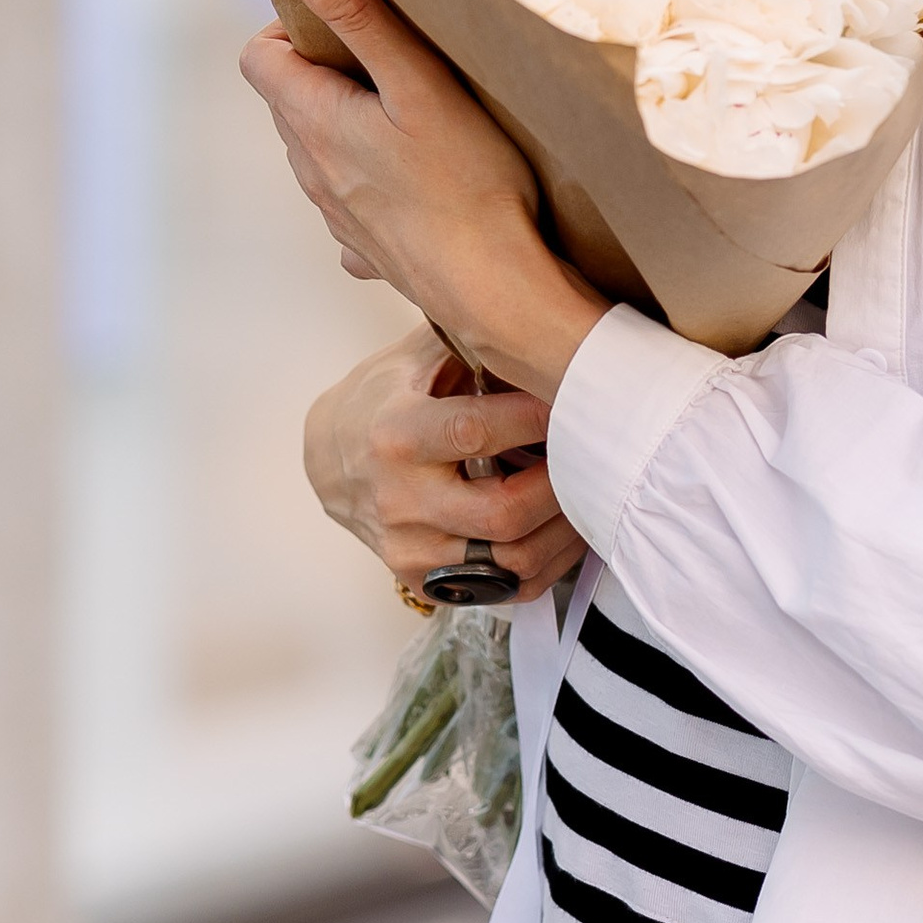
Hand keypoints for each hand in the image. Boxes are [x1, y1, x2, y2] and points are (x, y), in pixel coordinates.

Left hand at [243, 0, 610, 403]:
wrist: (497, 291)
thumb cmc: (468, 182)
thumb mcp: (417, 81)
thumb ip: (356, 12)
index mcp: (313, 122)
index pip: (258, 57)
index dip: (292, 29)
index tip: (349, 25)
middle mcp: (311, 172)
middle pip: (291, 103)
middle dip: (328, 72)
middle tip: (394, 64)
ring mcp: (337, 217)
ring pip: (321, 153)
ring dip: (350, 128)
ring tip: (414, 122)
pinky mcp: (369, 252)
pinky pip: (354, 207)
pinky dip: (373, 186)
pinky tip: (418, 187)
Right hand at [304, 331, 588, 606]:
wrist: (327, 459)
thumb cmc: (382, 400)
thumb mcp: (413, 360)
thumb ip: (471, 345)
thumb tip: (541, 334)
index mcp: (396, 434)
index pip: (475, 432)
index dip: (534, 420)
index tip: (577, 401)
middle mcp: (399, 499)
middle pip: (502, 512)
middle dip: (562, 486)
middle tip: (595, 459)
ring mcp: (410, 547)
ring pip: (510, 560)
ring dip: (564, 531)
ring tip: (590, 497)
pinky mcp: (423, 579)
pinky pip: (503, 588)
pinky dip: (545, 562)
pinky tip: (563, 531)